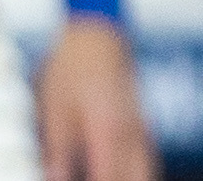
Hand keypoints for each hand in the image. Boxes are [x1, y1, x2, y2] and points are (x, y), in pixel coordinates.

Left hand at [37, 16, 151, 180]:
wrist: (97, 35)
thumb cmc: (73, 70)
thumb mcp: (55, 112)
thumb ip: (58, 152)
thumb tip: (55, 180)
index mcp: (109, 133)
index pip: (109, 180)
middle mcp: (132, 134)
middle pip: (139, 179)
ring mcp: (140, 129)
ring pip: (147, 171)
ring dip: (133, 180)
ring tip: (107, 177)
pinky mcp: (140, 125)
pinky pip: (145, 160)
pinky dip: (136, 174)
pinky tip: (121, 175)